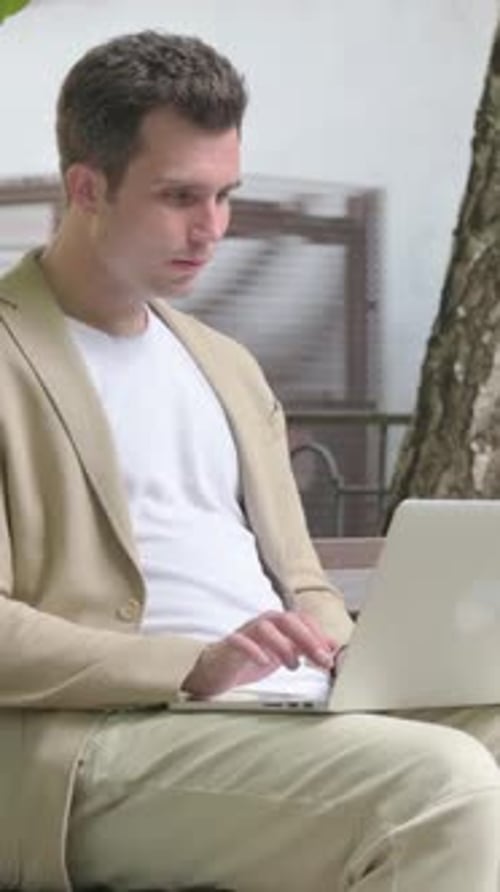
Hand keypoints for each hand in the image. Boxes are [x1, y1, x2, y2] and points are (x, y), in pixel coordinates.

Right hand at [182, 610, 338, 697]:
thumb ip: (304, 648)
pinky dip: (254, 650)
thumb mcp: (283, 654)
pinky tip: (265, 662)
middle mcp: (263, 624)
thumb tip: (331, 646)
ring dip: (283, 645)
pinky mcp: (229, 646)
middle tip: (320, 659)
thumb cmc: (251, 659)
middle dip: (307, 638)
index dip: (318, 634)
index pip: (301, 619)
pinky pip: (241, 641)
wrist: (216, 670)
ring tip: (293, 665)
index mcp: (277, 624)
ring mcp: (245, 633)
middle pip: (287, 620)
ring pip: (265, 627)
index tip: (330, 652)